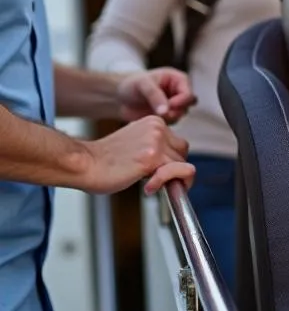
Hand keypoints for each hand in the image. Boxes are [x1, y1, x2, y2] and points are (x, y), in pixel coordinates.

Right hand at [79, 115, 194, 194]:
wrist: (83, 163)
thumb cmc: (104, 160)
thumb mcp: (136, 144)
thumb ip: (155, 148)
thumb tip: (176, 166)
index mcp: (154, 122)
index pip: (177, 144)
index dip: (169, 161)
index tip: (157, 172)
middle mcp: (157, 128)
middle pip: (182, 153)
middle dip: (172, 169)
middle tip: (155, 181)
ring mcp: (155, 141)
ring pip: (183, 164)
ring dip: (169, 179)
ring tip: (148, 184)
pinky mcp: (152, 157)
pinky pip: (179, 172)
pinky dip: (168, 183)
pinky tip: (147, 188)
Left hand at [117, 68, 195, 123]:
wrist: (119, 97)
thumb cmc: (132, 84)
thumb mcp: (143, 84)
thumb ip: (155, 96)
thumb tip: (166, 111)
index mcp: (178, 80)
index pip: (188, 95)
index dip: (180, 103)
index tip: (166, 107)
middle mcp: (179, 92)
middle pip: (188, 106)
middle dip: (176, 111)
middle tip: (161, 114)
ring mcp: (174, 105)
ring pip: (181, 115)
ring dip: (168, 118)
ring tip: (152, 115)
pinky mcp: (168, 116)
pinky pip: (172, 123)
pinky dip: (163, 123)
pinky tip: (150, 118)